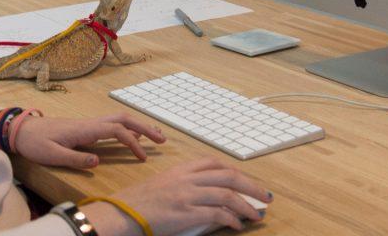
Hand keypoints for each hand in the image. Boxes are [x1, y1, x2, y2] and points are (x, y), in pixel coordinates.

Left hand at [13, 112, 165, 167]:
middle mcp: (90, 123)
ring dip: (138, 125)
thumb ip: (75, 158)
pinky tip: (134, 135)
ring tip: (155, 135)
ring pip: (118, 119)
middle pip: (123, 119)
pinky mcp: (85, 128)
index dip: (132, 142)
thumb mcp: (52, 155)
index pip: (116, 131)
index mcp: (84, 130)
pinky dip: (127, 127)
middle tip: (162, 139)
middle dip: (144, 127)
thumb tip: (98, 161)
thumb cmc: (35, 143)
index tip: (142, 157)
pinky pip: (111, 124)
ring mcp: (88, 124)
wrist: (21, 129)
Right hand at [84, 157, 272, 235]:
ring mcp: (187, 195)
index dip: (234, 171)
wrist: (122, 213)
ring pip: (227, 195)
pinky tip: (237, 225)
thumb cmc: (138, 203)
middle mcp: (186, 179)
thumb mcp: (161, 185)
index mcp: (180, 170)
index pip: (213, 163)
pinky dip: (232, 219)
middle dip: (251, 186)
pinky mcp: (186, 214)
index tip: (245, 181)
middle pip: (228, 176)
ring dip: (246, 206)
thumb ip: (183, 185)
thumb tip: (205, 195)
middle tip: (265, 197)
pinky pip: (217, 214)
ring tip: (256, 216)